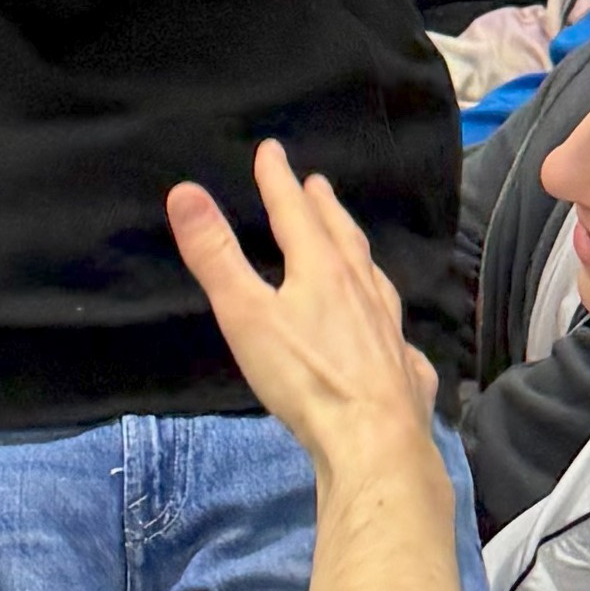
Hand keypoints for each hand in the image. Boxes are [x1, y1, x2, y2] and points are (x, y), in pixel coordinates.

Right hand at [168, 143, 435, 475]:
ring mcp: (389, 328)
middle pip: (342, 237)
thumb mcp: (246, 314)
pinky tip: (391, 334)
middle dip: (325, 207)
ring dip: (359, 253)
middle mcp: (362, 290)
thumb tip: (185, 191)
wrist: (374, 440)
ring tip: (352, 244)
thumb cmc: (304, 377)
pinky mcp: (404, 369)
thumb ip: (216, 256)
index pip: (295, 212)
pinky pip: (396, 334)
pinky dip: (387, 318)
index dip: (279, 181)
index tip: (272, 151)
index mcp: (322, 270)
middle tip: (318, 184)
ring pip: (374, 277)